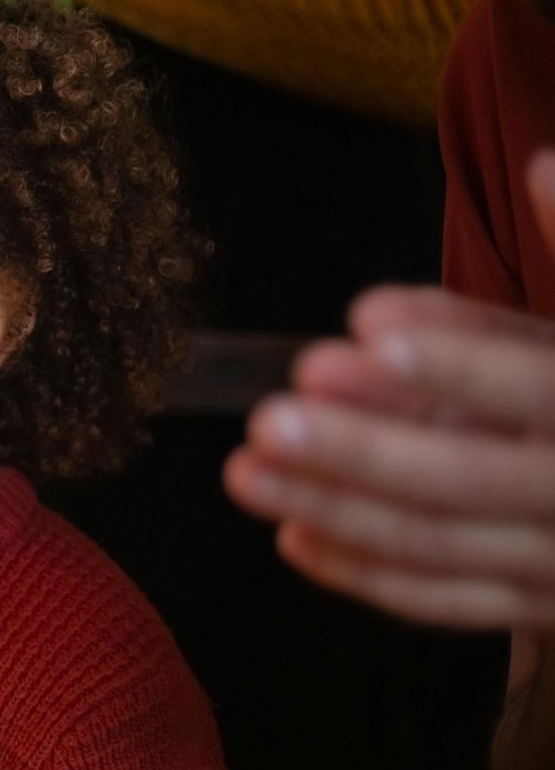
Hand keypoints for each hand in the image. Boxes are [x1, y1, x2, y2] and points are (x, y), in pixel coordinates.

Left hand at [225, 152, 554, 634]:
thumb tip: (543, 163)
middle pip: (473, 480)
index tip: (368, 323)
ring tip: (244, 470)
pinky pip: (452, 601)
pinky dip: (370, 575)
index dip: (462, 359)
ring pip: (444, 544)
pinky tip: (294, 535)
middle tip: (270, 418)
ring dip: (339, 510)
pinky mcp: (549, 606)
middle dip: (367, 453)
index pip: (543, 387)